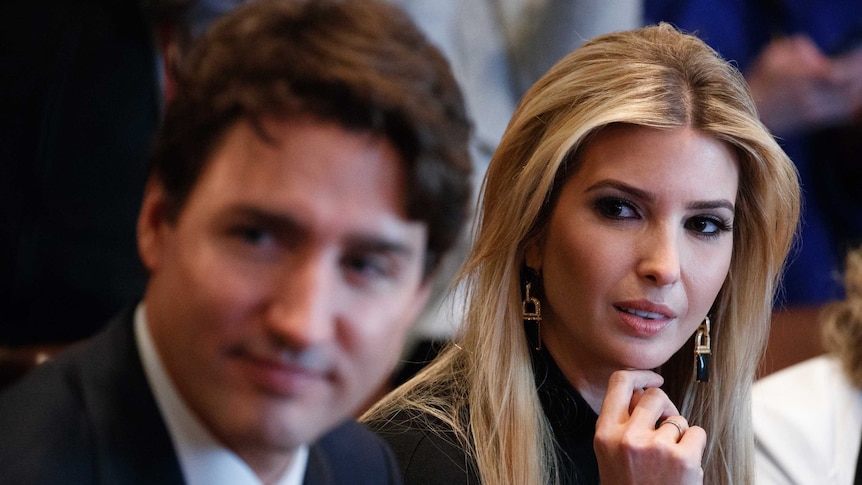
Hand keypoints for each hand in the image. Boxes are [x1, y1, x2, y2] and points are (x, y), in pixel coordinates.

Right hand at [594, 370, 705, 484]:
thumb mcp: (611, 453)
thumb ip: (622, 422)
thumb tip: (644, 389)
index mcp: (605, 433)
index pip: (619, 382)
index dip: (640, 374)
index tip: (654, 378)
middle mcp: (627, 437)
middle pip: (654, 395)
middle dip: (665, 406)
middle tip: (665, 426)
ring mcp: (655, 448)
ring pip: (677, 417)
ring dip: (679, 433)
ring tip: (669, 458)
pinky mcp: (683, 459)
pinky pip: (696, 432)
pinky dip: (695, 446)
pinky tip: (684, 465)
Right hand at [746, 35, 861, 135]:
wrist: (745, 115)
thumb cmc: (758, 82)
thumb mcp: (773, 55)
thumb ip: (798, 47)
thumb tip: (817, 56)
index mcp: (802, 79)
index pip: (841, 72)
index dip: (855, 62)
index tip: (857, 54)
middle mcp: (810, 98)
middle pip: (850, 87)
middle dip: (858, 75)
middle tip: (857, 66)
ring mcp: (812, 113)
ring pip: (849, 101)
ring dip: (855, 89)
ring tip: (853, 79)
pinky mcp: (812, 122)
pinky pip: (842, 113)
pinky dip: (849, 103)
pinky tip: (847, 94)